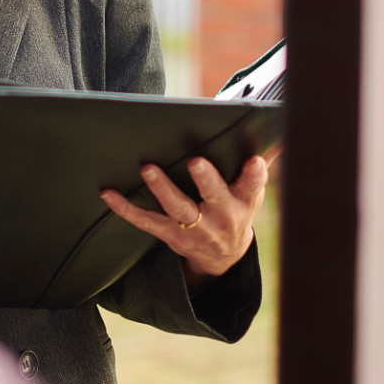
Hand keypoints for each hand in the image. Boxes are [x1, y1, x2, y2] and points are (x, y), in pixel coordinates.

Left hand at [101, 153, 273, 289]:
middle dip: (207, 180)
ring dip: (163, 188)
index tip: (254, 161)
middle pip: (214, 197)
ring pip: (179, 208)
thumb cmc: (236, 207)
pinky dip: (126, 208)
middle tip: (197, 161)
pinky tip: (108, 193)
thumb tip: (275, 127)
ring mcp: (195, 227)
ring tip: (148, 169)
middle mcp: (221, 216)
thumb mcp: (253, 189)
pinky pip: (146, 221)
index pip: (252, 186)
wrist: (223, 256)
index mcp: (243, 201)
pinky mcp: (171, 235)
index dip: (254, 175)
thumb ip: (261, 160)